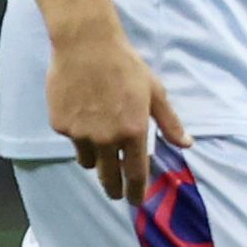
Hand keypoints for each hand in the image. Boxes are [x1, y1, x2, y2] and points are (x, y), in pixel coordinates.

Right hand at [48, 24, 189, 202]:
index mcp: (132, 132)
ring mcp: (80, 133)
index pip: (135, 174)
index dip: (135, 192)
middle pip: (108, 178)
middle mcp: (105, 139)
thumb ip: (170, 122)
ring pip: (87, 161)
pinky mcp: (60, 125)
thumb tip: (186, 145)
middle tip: (116, 191)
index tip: (135, 201)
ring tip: (100, 140)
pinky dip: (78, 134)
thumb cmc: (126, 65)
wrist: (86, 44)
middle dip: (114, 188)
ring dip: (96, 158)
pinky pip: (72, 140)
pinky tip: (82, 113)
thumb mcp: (155, 92)